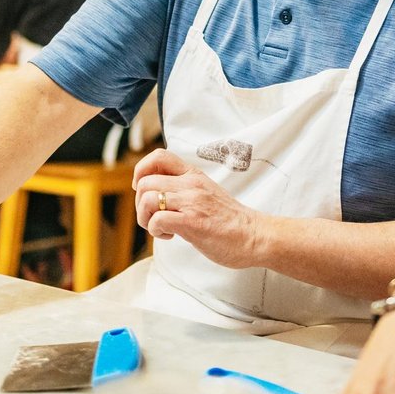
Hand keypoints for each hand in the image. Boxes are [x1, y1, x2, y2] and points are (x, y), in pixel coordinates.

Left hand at [132, 148, 265, 269]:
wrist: (255, 236)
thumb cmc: (230, 221)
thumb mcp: (206, 193)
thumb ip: (185, 189)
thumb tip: (159, 194)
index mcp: (194, 175)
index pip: (159, 156)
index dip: (142, 171)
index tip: (144, 190)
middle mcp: (191, 184)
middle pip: (145, 181)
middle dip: (139, 204)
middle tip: (153, 218)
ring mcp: (192, 202)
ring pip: (147, 199)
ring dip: (145, 218)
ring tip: (161, 228)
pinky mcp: (192, 222)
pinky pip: (157, 219)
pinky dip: (156, 230)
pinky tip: (170, 236)